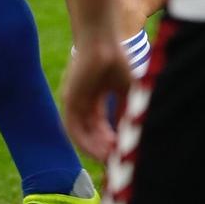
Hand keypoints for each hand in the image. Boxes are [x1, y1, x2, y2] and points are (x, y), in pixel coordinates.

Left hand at [61, 35, 133, 160]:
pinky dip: (86, 142)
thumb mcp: (127, 91)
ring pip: (82, 134)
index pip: (100, 127)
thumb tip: (136, 131)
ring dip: (96, 149)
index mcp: (94, 99)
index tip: (122, 152)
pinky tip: (100, 151)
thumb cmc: (117, 60)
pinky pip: (73, 129)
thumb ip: (129, 110)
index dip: (111, 140)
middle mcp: (82, 103)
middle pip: (91, 133)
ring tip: (111, 160)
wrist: (102, 42)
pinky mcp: (68, 102)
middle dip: (104, 148)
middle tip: (117, 161)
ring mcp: (74, 103)